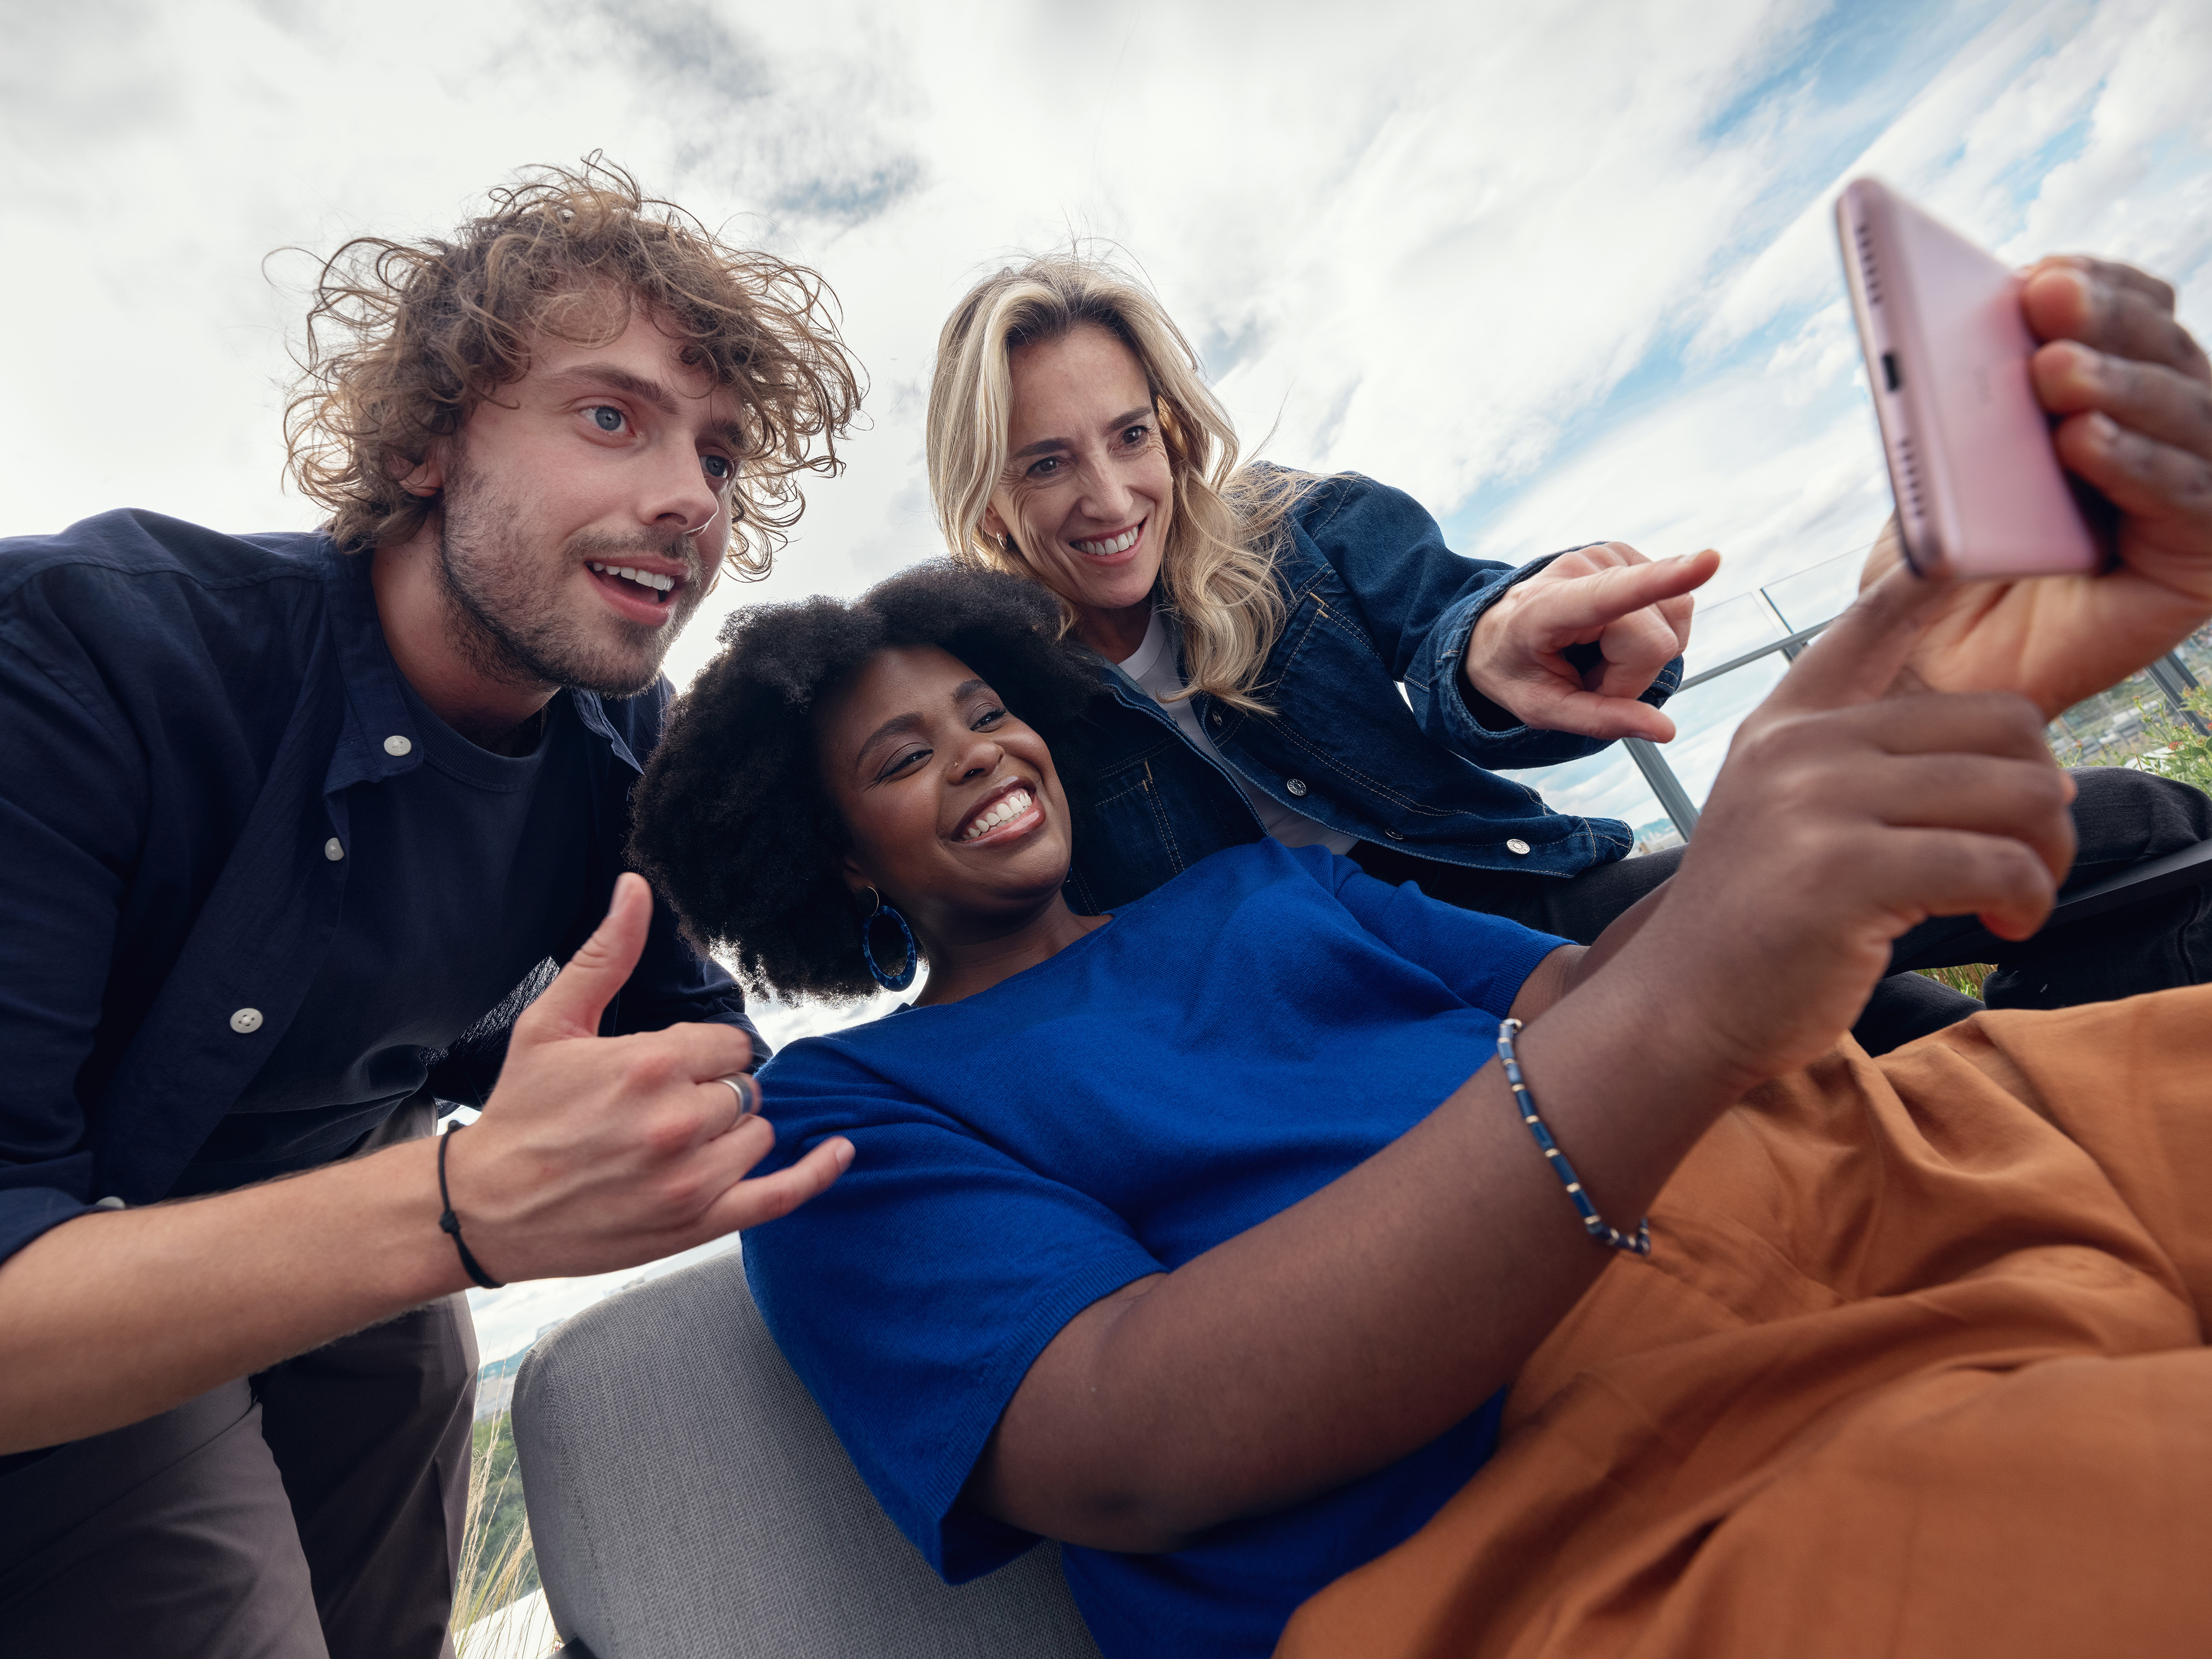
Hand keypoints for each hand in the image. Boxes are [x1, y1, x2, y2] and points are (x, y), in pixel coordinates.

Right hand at [447, 873, 850, 1280]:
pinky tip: (841, 1151)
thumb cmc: (519, 1111)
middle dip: (714, 1093)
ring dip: (733, 1133)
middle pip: (745, 1089)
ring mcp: (692, 1178)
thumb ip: (605, 954)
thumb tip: (636, 887)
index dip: (703, 1054)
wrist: (485, 1207)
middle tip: (659, 1108)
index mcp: (653, 1063)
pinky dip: (818, 1173)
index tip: (667, 1069)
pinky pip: (782, 1196)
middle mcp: (679, 1120)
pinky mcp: (697, 1224)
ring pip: (760, 1134)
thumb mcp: (552, 1023)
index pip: (730, 1043)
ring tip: (677, 1141)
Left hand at [1463, 544, 1718, 739]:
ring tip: (1597, 653)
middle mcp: (1584, 568)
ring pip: (1671, 627)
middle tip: (1589, 677)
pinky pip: (1676, 608)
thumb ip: (1598, 720)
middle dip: (1630, 677)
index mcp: (1547, 607)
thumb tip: (1666, 731)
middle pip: (1654, 645)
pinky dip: (1650, 637)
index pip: (1610, 594)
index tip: (1709, 562)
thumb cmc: (1515, 670)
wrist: (1495, 630)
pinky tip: (1615, 635)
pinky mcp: (1632, 556)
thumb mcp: (1540, 709)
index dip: (1661, 581)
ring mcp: (1611, 556)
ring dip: (1640, 657)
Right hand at [1631, 566, 2075, 1089]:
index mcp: (1788, 721)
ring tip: (2020, 897)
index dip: (1934, 572)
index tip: (1970, 544)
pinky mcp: (1845, 873)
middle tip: (2030, 857)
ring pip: (2017, 794)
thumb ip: (1867, 763)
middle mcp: (1800, 746)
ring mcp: (1816, 805)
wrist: (1683, 1009)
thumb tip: (2028, 759)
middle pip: (2002, 723)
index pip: (1874, 622)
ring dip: (2046, 858)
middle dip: (2045, 799)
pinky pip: (1998, 864)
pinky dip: (2027, 902)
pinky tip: (2002, 927)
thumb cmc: (1760, 921)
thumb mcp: (1790, 812)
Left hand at [1867, 257, 2211, 715]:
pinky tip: (2083, 441)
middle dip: (2104, 319)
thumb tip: (1982, 325)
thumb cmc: (1931, 572)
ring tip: (2052, 369)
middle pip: (2162, 353)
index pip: (2130, 314)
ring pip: (2183, 414)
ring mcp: (2188, 494)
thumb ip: (1965, 405)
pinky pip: (2182, 498)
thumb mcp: (1940, 469)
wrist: (1927, 675)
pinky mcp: (2197, 560)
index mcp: (2106, 396)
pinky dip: (2132, 463)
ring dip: (2116, 384)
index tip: (2039, 270)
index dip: (2095, 284)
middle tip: (2044, 297)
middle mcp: (2161, 436)